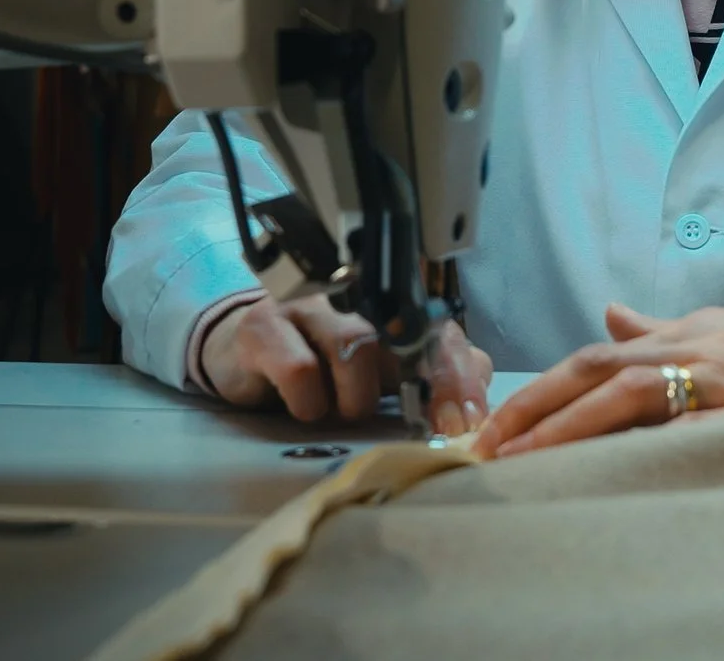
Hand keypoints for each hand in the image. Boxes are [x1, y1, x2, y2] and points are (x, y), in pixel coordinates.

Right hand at [201, 296, 493, 435]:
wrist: (242, 351)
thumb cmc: (322, 361)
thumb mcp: (382, 368)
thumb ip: (434, 371)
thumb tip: (481, 387)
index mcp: (388, 307)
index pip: (439, 332)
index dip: (457, 377)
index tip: (463, 422)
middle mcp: (352, 296)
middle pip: (404, 335)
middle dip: (423, 388)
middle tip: (423, 428)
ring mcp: (307, 307)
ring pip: (355, 347)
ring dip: (355, 398)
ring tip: (339, 411)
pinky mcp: (263, 327)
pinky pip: (299, 369)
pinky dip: (309, 401)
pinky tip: (304, 407)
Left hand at [475, 289, 723, 456]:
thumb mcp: (721, 327)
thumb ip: (662, 330)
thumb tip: (611, 316)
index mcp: (680, 335)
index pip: (591, 361)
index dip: (538, 393)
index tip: (493, 429)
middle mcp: (693, 349)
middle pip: (598, 375)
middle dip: (539, 413)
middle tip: (491, 452)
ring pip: (635, 398)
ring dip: (578, 430)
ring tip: (533, 463)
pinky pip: (700, 430)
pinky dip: (658, 446)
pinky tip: (623, 469)